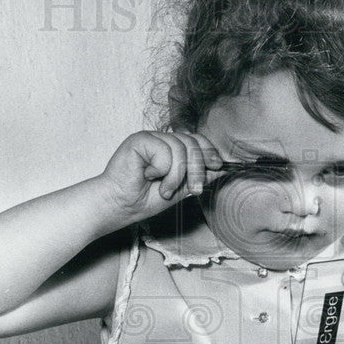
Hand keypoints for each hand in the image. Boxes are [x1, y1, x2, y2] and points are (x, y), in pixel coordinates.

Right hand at [98, 130, 223, 221]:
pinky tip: (147, 176)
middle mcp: (162, 139)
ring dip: (176, 177)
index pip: (197, 140)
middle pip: (192, 143)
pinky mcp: (139, 140)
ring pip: (180, 150)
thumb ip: (198, 176)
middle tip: (195, 190)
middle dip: (197, 170)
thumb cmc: (145, 198)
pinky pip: (163, 151)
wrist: (122, 206)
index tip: (217, 166)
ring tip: (164, 189)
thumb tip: (221, 168)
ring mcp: (151, 138)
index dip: (209, 152)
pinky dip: (160, 170)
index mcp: (172, 147)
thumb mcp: (181, 188)